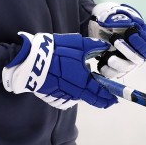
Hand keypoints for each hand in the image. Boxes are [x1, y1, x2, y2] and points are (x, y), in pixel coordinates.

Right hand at [2, 32, 116, 108]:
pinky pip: (68, 96)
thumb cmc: (56, 52)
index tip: (115, 98)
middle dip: (101, 100)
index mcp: (84, 81)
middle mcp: (76, 91)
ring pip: (80, 98)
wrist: (31, 61)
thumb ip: (93, 46)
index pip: (101, 93)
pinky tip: (72, 86)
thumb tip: (105, 46)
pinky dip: (74, 93)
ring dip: (86, 95)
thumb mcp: (77, 44)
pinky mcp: (54, 94)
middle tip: (106, 99)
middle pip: (92, 100)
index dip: (110, 97)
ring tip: (89, 89)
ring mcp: (64, 94)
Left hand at [89, 2, 145, 77]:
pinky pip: (113, 74)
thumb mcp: (116, 14)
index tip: (130, 31)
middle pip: (138, 58)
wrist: (99, 24)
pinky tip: (101, 63)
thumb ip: (121, 17)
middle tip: (115, 40)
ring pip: (125, 67)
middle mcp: (139, 53)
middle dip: (127, 50)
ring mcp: (128, 62)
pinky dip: (107, 70)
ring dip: (117, 62)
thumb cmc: (112, 18)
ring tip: (108, 56)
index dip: (139, 40)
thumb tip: (127, 22)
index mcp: (145, 39)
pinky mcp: (115, 68)